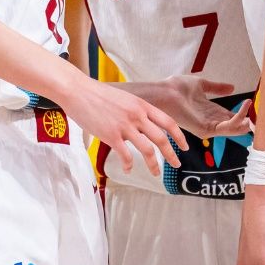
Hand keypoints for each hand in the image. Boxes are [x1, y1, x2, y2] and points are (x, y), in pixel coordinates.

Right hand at [63, 75, 185, 176]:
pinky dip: (129, 165)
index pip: (168, 122)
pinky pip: (125, 155)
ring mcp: (125, 126)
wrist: (79, 91)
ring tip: (156, 173)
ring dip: (154, 164)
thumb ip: (136, 111)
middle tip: (176, 164)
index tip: (185, 146)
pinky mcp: (111, 136)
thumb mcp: (125, 98)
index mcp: (142, 105)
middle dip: (171, 154)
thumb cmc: (98, 95)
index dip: (179, 136)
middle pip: (161, 138)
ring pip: (147, 150)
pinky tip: (128, 169)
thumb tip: (142, 125)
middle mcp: (137, 116)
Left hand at [135, 76, 252, 138]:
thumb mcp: (202, 85)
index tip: (258, 108)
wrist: (166, 92)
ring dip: (247, 120)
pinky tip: (246, 108)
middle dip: (250, 121)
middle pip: (236, 126)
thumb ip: (218, 88)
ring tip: (255, 111)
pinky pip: (228, 127)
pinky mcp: (206, 129)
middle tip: (264, 114)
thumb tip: (232, 87)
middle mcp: (211, 121)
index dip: (245, 113)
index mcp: (211, 112)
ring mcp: (209, 127)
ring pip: (234, 129)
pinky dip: (239, 119)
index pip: (232, 116)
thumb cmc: (177, 88)